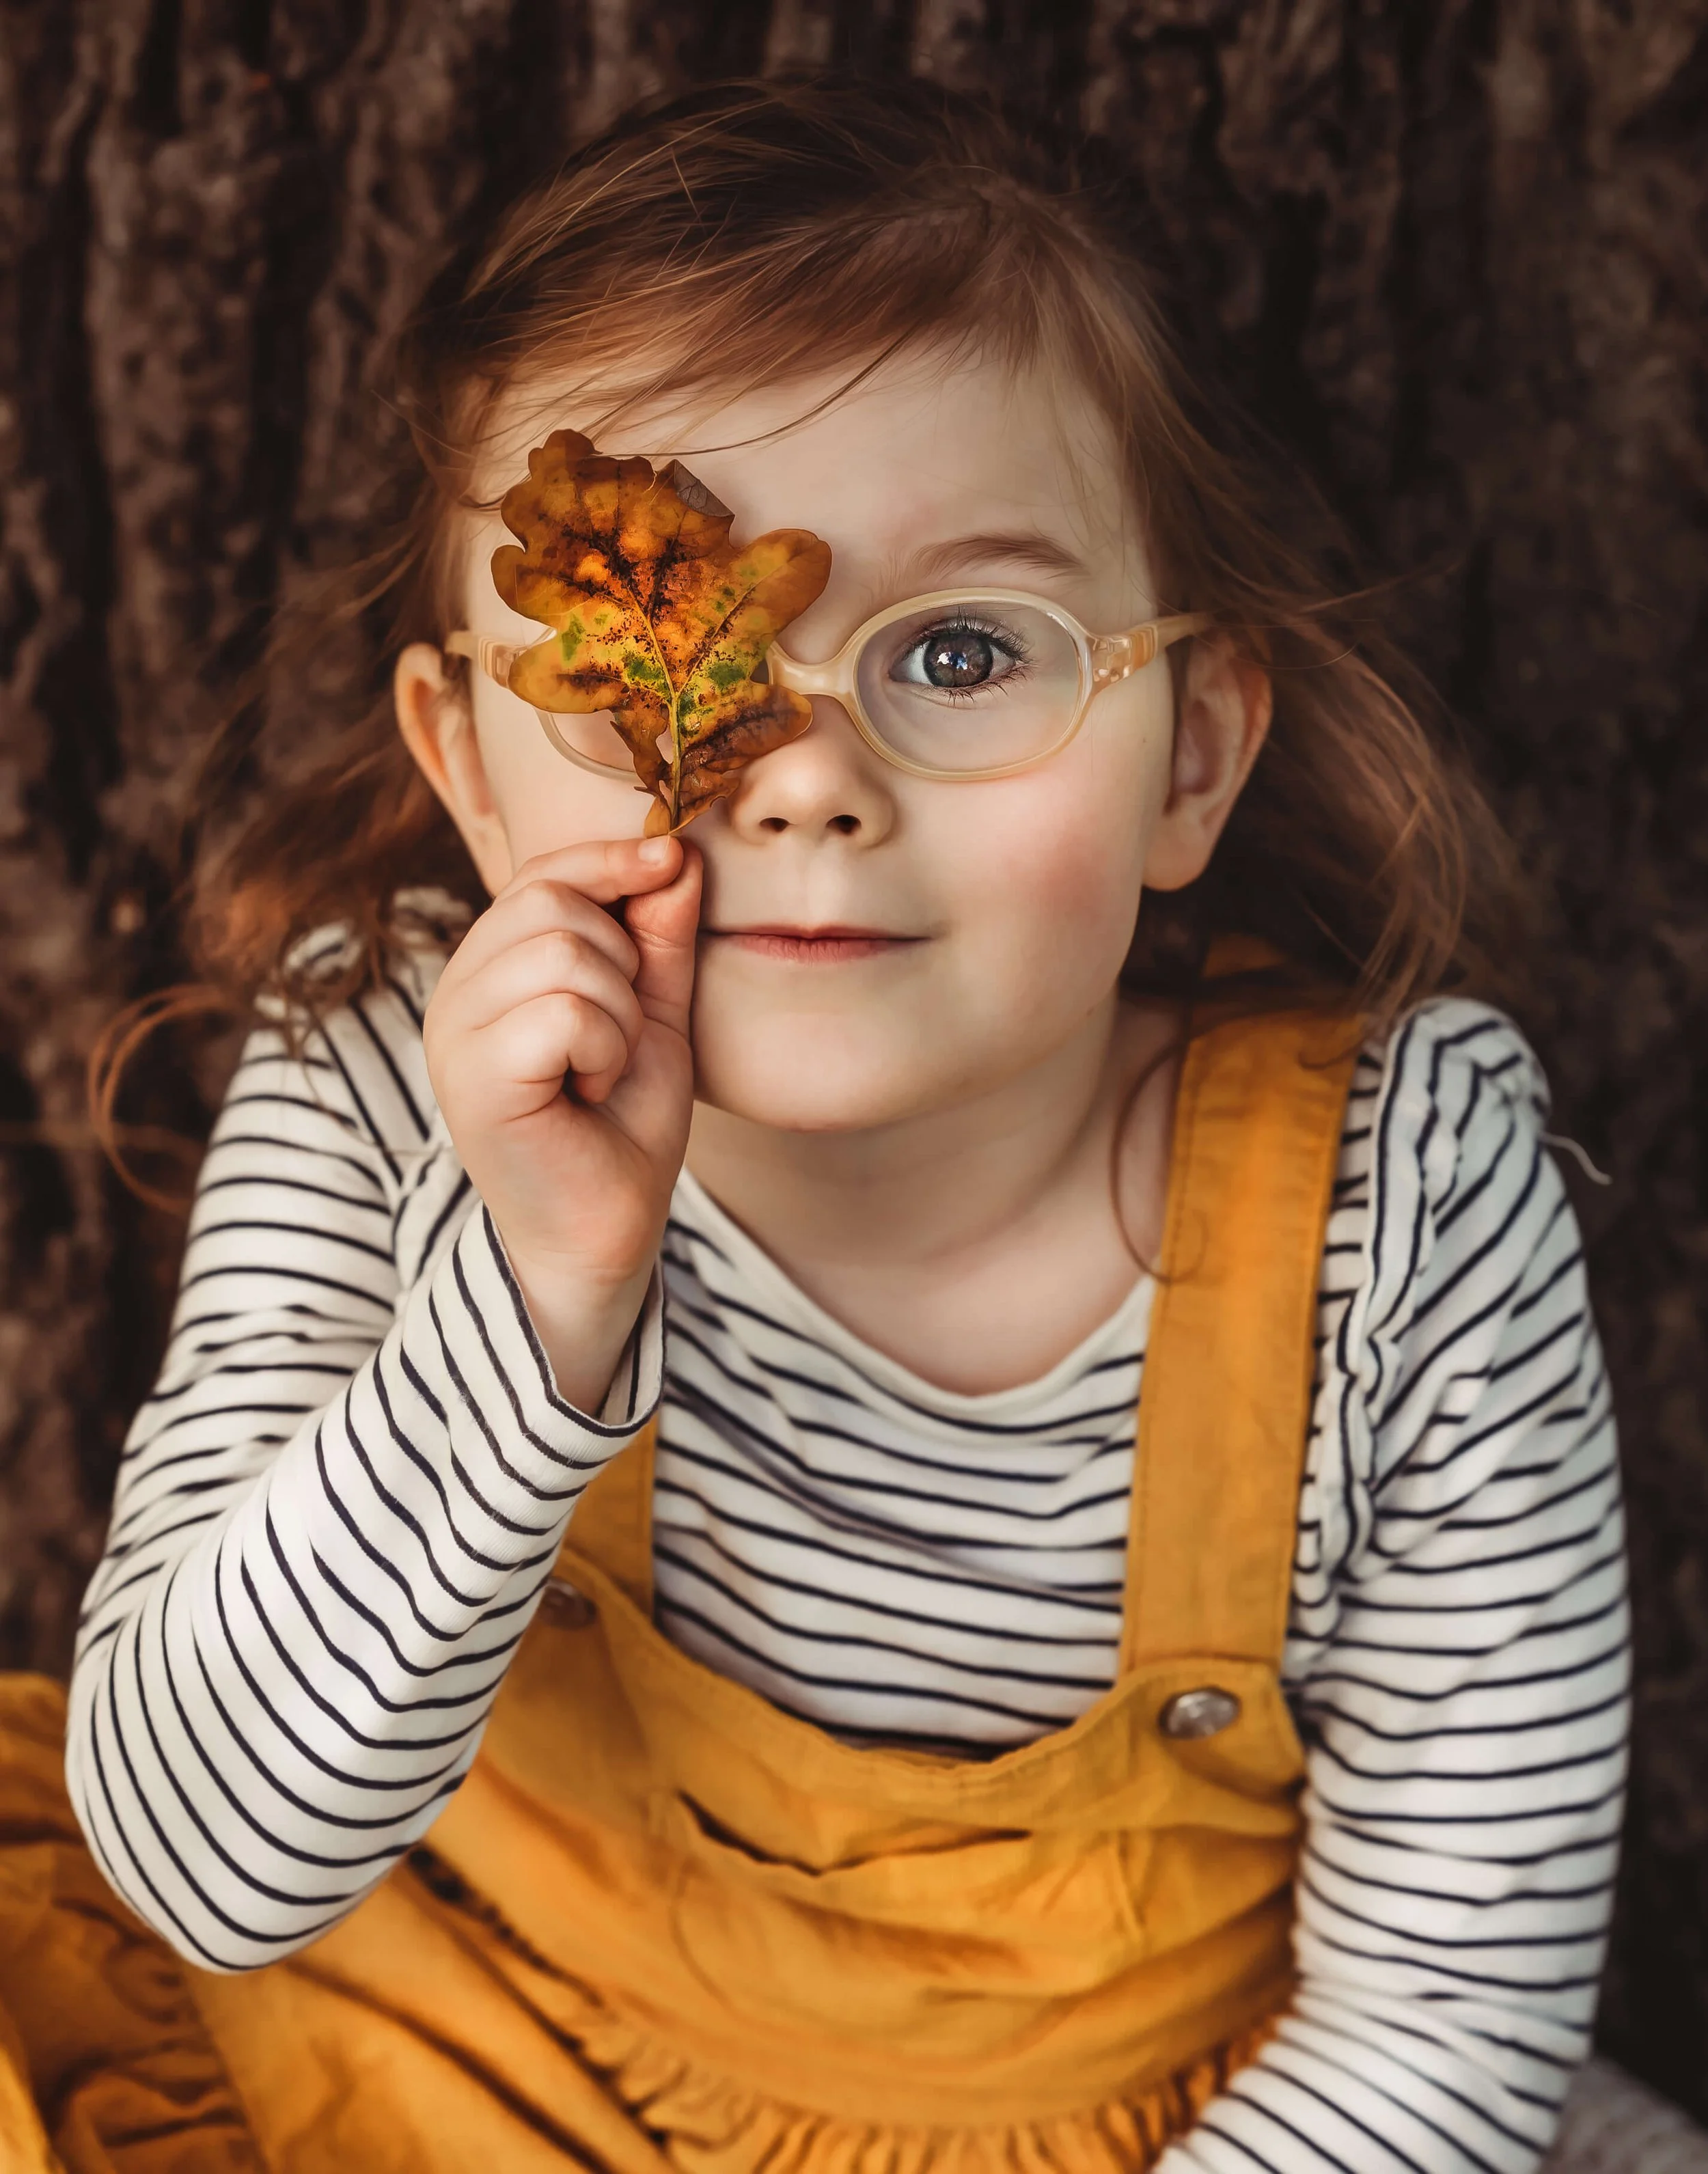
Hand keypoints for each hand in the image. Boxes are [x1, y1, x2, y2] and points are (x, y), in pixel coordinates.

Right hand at [424, 835, 699, 1410]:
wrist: (607, 1233)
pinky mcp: (471, 1074)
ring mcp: (454, 1032)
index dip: (611, 858)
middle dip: (622, 961)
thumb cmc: (622, 1128)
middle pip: (552, 899)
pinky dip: (603, 1048)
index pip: (542, 873)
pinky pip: (562, 1009)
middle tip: (620, 1038)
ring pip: (562, 951)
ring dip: (618, 1015)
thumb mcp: (653, 1013)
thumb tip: (676, 853)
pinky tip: (588, 1092)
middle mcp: (456, 993)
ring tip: (603, 1071)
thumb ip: (658, 937)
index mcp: (490, 970)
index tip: (672, 861)